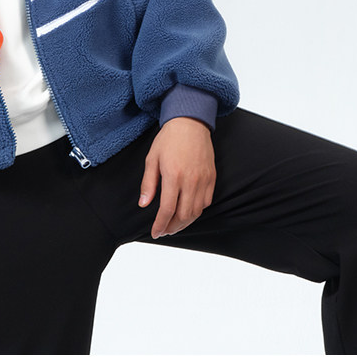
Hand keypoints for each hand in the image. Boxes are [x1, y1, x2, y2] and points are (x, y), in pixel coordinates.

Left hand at [139, 116, 215, 239]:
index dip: (161, 225)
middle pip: (184, 215)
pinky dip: (197, 211)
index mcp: (173, 176)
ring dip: (185, 223)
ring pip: (196, 212)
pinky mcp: (212, 178)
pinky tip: (188, 212)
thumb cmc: (168, 139)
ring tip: (174, 225)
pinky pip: (206, 202)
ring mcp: (203, 180)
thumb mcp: (152, 159)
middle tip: (163, 231)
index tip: (155, 232)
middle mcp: (190, 181)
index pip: (167, 209)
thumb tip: (144, 204)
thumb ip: (148, 184)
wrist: (190, 123)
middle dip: (172, 227)